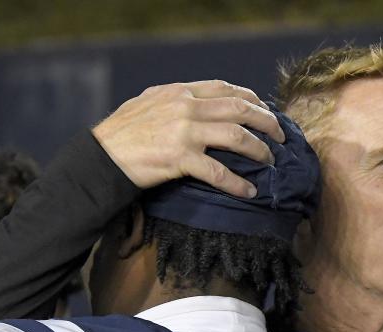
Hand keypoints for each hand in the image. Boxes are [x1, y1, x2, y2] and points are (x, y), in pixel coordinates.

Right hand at [91, 79, 284, 197]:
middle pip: (240, 109)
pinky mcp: (180, 159)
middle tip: (281, 137)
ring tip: (270, 162)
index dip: (251, 99)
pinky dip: (237, 183)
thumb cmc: (121, 133)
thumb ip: (173, 101)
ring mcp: (184, 132)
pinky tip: (248, 192)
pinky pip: (219, 171)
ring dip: (259, 150)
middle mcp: (186, 107)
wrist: (101, 157)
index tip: (264, 111)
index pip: (225, 88)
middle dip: (267, 122)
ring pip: (237, 136)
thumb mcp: (147, 103)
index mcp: (179, 92)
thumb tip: (194, 103)